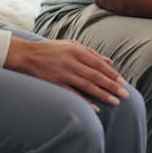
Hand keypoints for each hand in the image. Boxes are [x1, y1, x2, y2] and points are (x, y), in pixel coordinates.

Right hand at [4, 38, 129, 110]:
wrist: (25, 55)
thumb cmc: (51, 50)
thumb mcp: (70, 45)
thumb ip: (91, 53)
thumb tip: (110, 62)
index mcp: (76, 50)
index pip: (98, 63)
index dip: (111, 74)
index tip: (123, 82)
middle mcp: (70, 61)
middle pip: (95, 75)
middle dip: (112, 85)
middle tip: (125, 94)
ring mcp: (62, 73)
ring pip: (86, 85)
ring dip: (102, 94)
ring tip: (115, 101)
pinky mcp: (54, 83)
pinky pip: (72, 93)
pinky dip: (84, 100)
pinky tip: (95, 107)